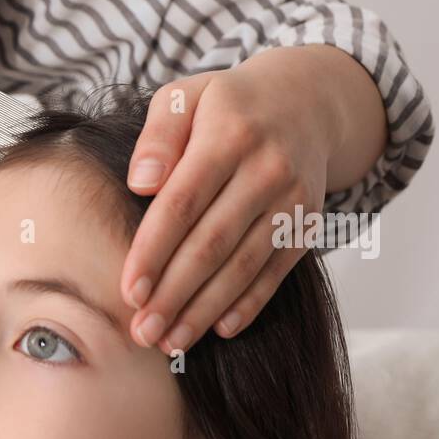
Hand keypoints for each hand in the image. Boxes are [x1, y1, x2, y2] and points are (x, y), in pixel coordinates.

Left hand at [119, 46, 358, 353]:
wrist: (309, 100)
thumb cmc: (226, 105)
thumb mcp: (186, 96)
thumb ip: (158, 135)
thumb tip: (140, 183)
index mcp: (228, 135)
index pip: (183, 203)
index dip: (154, 251)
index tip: (129, 291)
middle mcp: (267, 169)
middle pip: (213, 243)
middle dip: (174, 294)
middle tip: (141, 332)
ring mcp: (292, 199)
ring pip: (244, 265)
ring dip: (205, 310)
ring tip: (169, 342)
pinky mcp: (306, 224)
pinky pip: (276, 271)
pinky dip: (248, 304)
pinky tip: (218, 329)